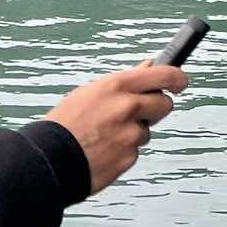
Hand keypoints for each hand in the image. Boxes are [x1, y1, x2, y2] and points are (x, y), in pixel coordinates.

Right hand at [43, 63, 189, 193]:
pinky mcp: (128, 157)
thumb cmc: (65, 124)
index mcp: (117, 86)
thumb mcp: (90, 93)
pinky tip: (101, 152)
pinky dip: (121, 152)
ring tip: (102, 137)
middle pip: (165, 104)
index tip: (181, 82)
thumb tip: (150, 65)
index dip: (178, 78)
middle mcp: (127, 107)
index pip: (165, 75)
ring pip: (146, 131)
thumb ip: (124, 83)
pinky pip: (134, 152)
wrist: (45, 161)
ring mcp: (130, 134)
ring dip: (132, 133)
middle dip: (155, 109)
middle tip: (136, 114)